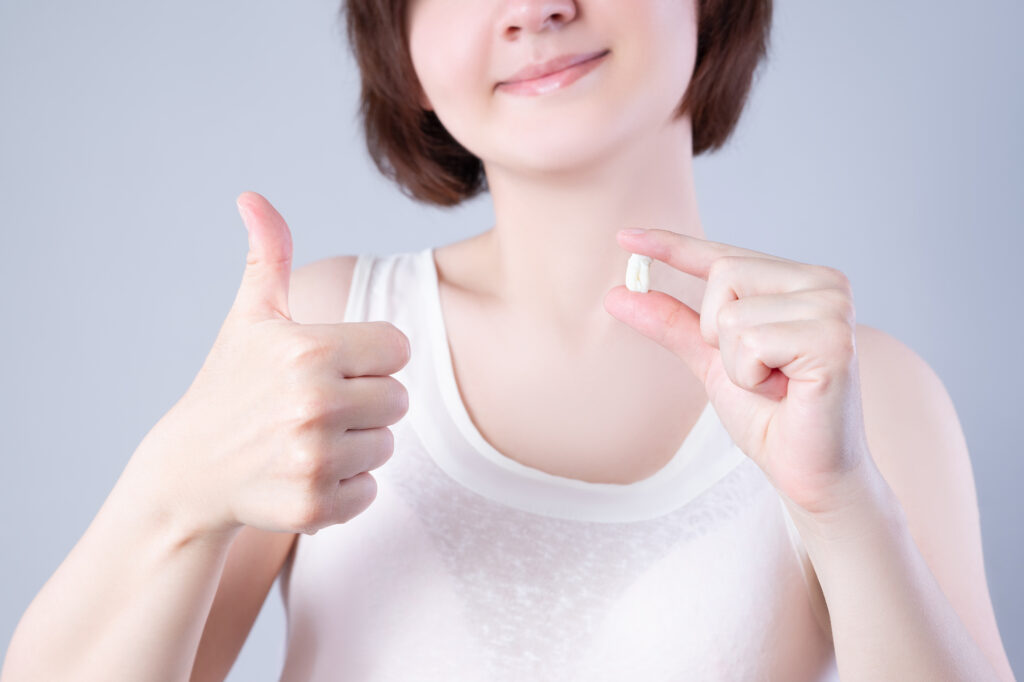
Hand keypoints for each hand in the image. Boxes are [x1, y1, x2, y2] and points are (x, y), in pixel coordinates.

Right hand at [130, 191, 410, 539]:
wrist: (189, 471)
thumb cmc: (230, 384)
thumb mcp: (250, 317)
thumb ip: (268, 255)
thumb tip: (252, 195)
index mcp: (309, 349)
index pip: (398, 348)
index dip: (369, 357)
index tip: (331, 366)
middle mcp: (314, 403)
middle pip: (400, 399)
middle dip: (366, 402)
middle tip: (318, 408)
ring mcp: (313, 459)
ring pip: (387, 446)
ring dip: (358, 445)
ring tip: (308, 440)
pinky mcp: (313, 507)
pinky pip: (371, 491)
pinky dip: (346, 488)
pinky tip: (305, 474)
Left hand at [604, 228, 872, 516]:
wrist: (807, 471)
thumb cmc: (770, 416)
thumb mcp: (711, 361)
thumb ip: (673, 324)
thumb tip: (618, 292)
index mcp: (800, 281)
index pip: (726, 256)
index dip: (673, 246)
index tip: (625, 235)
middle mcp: (825, 284)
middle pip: (724, 275)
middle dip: (718, 335)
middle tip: (757, 371)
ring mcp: (834, 309)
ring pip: (732, 315)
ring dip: (737, 364)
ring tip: (776, 385)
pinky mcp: (834, 341)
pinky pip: (751, 342)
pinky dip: (752, 376)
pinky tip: (786, 392)